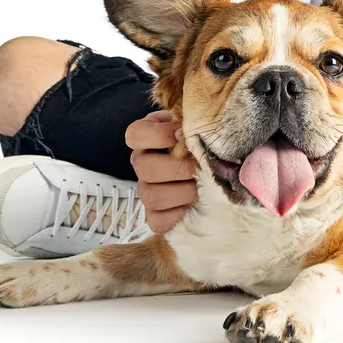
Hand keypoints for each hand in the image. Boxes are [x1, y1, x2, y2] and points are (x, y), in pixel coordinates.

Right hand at [126, 109, 198, 233]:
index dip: (158, 135)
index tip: (182, 134)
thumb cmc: (199, 139)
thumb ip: (191, 121)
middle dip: (179, 169)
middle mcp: (141, 163)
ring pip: (152, 196)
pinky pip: (158, 221)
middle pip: (145, 169)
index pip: (135, 135)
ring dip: (183, 192)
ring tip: (203, 187)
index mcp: (145, 138)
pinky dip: (178, 215)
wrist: (207, 163)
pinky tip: (194, 205)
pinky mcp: (155, 215)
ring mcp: (145, 190)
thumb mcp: (193, 122)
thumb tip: (198, 128)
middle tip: (200, 167)